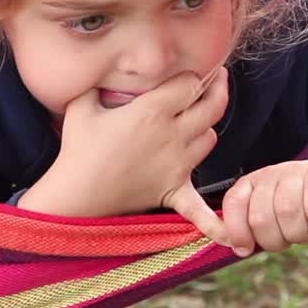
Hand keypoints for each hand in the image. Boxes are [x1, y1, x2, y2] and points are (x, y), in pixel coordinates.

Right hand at [20, 67, 230, 244]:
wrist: (75, 193)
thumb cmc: (78, 148)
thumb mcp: (82, 104)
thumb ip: (99, 84)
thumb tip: (107, 72)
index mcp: (152, 110)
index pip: (190, 83)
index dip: (195, 75)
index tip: (194, 71)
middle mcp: (172, 134)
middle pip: (211, 106)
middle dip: (217, 90)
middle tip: (217, 82)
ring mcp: (177, 164)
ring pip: (210, 138)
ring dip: (208, 128)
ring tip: (199, 122)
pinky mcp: (173, 191)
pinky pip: (199, 207)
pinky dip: (213, 220)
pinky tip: (232, 236)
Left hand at [221, 149, 307, 256]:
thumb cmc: (297, 205)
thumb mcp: (269, 215)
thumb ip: (250, 229)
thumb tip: (237, 248)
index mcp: (251, 183)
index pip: (234, 203)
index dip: (237, 231)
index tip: (246, 250)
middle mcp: (269, 174)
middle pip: (260, 217)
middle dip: (273, 240)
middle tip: (287, 240)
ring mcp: (295, 170)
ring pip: (286, 210)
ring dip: (297, 232)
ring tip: (304, 231)